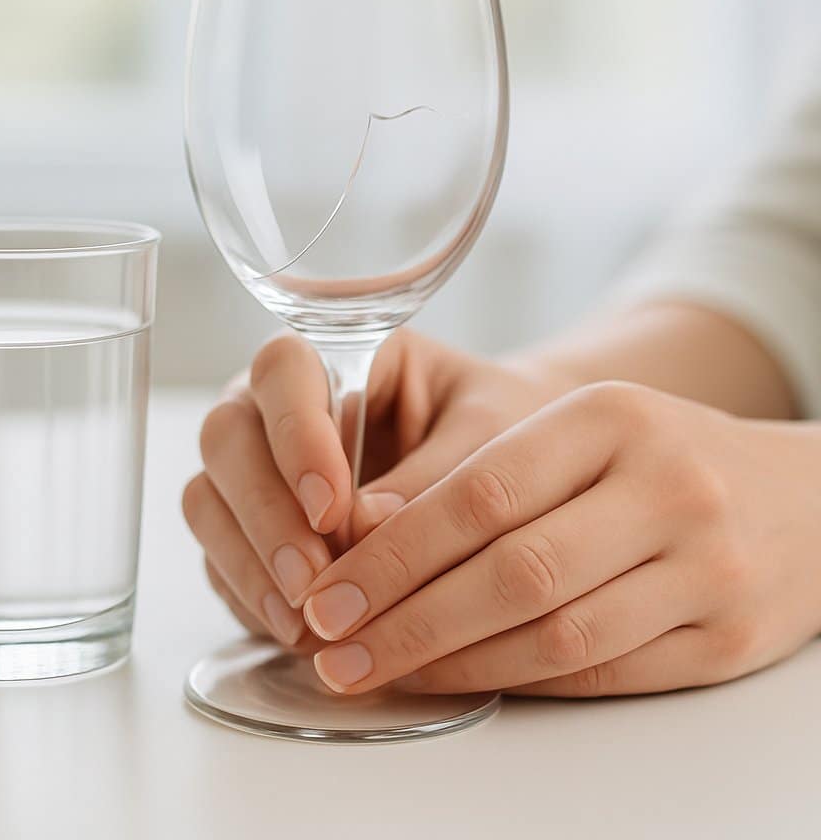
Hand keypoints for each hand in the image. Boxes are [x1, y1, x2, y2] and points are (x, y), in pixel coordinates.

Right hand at [183, 330, 575, 646]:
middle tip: (312, 579)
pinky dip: (250, 597)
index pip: (282, 372)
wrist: (517, 478)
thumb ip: (434, 476)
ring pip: (208, 500)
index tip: (330, 505)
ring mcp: (254, 467)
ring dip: (249, 562)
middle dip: (265, 514)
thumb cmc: (509, 434)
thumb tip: (365, 529)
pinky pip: (219, 558)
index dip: (294, 436)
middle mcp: (276, 405)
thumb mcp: (495, 439)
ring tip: (306, 622)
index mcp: (337, 355)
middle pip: (227, 438)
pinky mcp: (248, 529)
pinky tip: (296, 634)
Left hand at [301, 381, 820, 696]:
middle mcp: (667, 486)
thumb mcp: (577, 431)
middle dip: (406, 619)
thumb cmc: (654, 460)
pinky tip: (455, 683)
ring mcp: (708, 567)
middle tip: (332, 648)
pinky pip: (602, 672)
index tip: (327, 592)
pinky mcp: (728, 639)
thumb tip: (354, 535)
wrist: (806, 500)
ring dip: (451, 664)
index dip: (392, 553)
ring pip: (556, 633)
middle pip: (514, 571)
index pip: (480, 493)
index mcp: (611, 417)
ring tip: (375, 673)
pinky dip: (516, 683)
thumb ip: (476, 471)